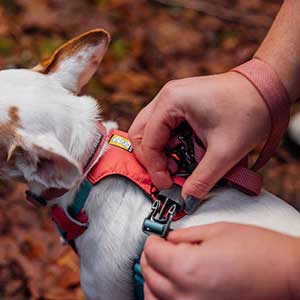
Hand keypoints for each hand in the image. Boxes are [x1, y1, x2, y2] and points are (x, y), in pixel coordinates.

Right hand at [129, 72, 269, 198]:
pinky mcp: (181, 103)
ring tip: (179, 165)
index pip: (148, 141)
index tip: (168, 185)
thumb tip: (187, 199)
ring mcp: (173, 98)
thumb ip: (202, 179)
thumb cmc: (249, 110)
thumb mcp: (224, 152)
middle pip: (142, 134)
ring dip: (161, 152)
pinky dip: (170, 144)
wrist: (267, 89)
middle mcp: (167, 96)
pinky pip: (165, 127)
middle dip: (153, 159)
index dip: (155, 168)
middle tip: (169, 175)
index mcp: (171, 101)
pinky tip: (185, 152)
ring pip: (152, 131)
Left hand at [141, 223, 299, 299]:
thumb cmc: (259, 252)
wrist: (285, 275)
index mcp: (188, 268)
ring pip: (153, 298)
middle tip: (161, 247)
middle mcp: (185, 295)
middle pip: (149, 274)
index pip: (151, 252)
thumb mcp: (216, 231)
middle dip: (151, 257)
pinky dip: (162, 298)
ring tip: (164, 266)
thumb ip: (185, 235)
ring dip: (153, 279)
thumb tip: (168, 238)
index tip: (158, 236)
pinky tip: (172, 287)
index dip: (153, 240)